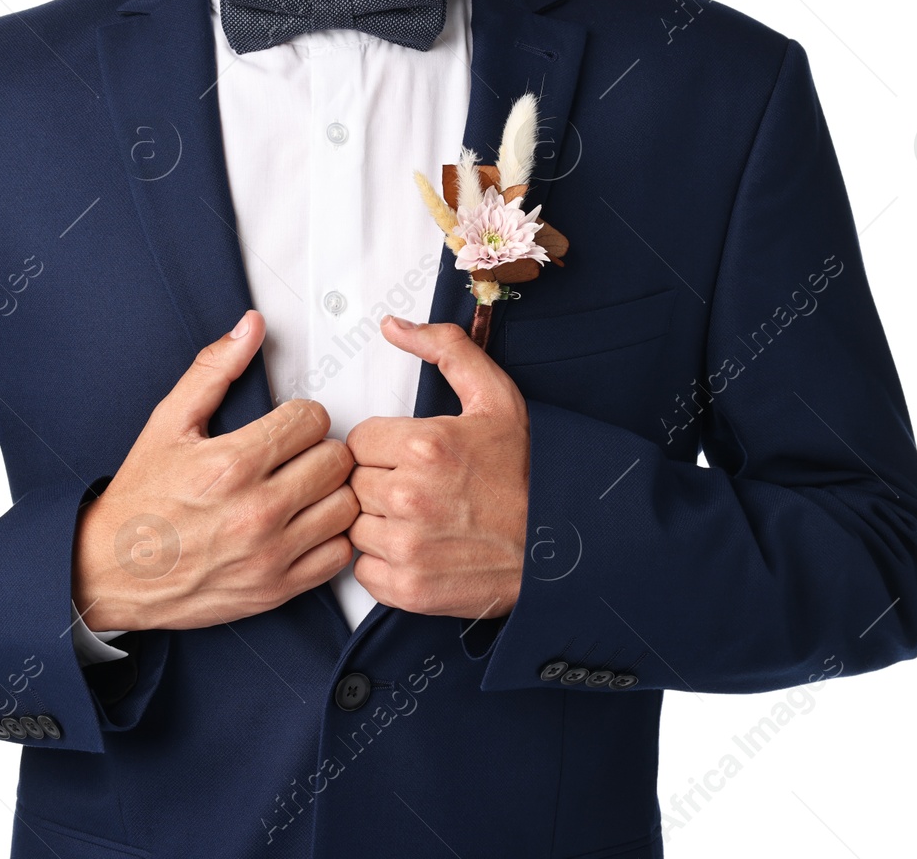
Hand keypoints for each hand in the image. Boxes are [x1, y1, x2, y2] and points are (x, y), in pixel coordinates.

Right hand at [74, 310, 356, 631]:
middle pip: (337, 460)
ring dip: (331, 493)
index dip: (302, 415)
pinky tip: (305, 526)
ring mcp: (270, 554)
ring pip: (346, 507)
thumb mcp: (167, 423)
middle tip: (297, 456)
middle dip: (319, 450)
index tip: (288, 426)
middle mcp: (257, 511)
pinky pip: (338, 556)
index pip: (313, 419)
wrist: (111, 572)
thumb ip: (213, 371)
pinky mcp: (277, 589)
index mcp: (232, 464)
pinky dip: (330, 539)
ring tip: (304, 489)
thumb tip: (250, 329)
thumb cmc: (140, 501)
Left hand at [345, 315, 529, 619]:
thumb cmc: (529, 474)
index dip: (383, 448)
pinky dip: (383, 563)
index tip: (410, 458)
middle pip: (353, 483)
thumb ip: (444, 349)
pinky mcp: (408, 589)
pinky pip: (363, 569)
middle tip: (419, 489)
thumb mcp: (495, 397)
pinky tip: (418, 549)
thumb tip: (394, 326)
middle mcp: (410, 496)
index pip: (358, 441)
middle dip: (379, 483)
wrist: (562, 545)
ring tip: (420, 520)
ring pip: (354, 526)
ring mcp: (407, 547)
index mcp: (425, 446)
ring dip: (377, 523)